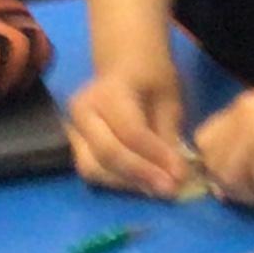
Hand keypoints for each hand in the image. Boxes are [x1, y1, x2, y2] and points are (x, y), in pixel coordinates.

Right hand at [69, 55, 189, 196]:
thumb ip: (168, 134)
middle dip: (140, 176)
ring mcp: (73, 128)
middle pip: (107, 153)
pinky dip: (117, 181)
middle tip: (169, 189)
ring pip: (93, 168)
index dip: (156, 156)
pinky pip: (92, 170)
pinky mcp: (73, 143)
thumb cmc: (151, 77)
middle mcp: (83, 110)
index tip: (181, 174)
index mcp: (109, 92)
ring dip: (127, 183)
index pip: (131, 132)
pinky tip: (142, 184)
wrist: (124, 63)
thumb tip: (176, 173)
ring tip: (157, 188)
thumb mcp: (169, 98)